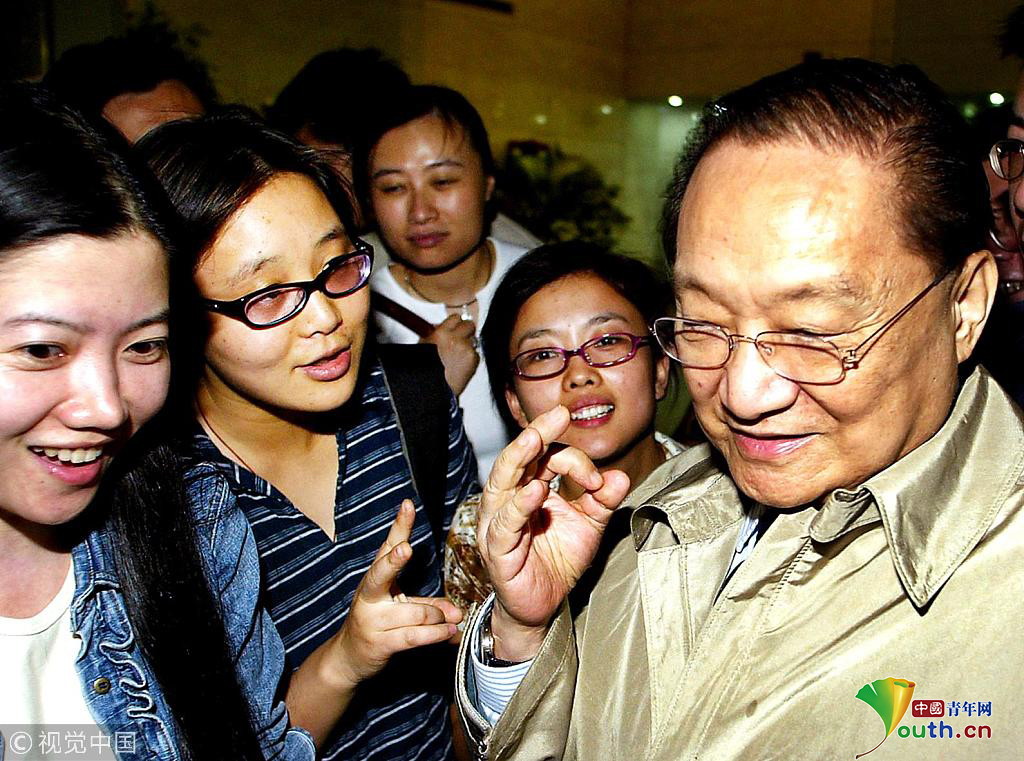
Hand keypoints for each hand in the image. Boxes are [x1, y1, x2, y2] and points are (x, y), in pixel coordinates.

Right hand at [333, 500, 462, 684]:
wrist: (348, 657)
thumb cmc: (378, 623)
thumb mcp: (400, 606)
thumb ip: (429, 605)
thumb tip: (457, 612)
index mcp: (375, 579)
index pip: (387, 546)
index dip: (399, 525)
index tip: (408, 505)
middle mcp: (369, 595)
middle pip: (381, 572)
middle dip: (393, 559)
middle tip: (405, 549)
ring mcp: (372, 619)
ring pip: (415, 611)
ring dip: (438, 616)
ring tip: (451, 619)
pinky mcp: (379, 642)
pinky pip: (414, 635)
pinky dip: (436, 634)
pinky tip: (449, 632)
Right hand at [421, 313, 478, 394]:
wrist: (432, 389)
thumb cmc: (425, 370)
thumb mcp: (423, 346)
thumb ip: (435, 333)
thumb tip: (441, 326)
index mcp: (440, 334)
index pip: (455, 317)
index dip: (455, 323)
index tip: (455, 326)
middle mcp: (455, 339)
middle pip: (469, 325)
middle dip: (466, 330)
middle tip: (461, 338)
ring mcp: (466, 350)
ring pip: (474, 340)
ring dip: (468, 346)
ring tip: (457, 357)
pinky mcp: (473, 360)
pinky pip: (476, 354)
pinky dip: (470, 359)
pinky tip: (460, 366)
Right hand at [478, 406, 629, 660]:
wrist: (544, 607)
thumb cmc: (558, 561)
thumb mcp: (589, 526)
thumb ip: (602, 501)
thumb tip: (620, 476)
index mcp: (529, 487)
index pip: (546, 458)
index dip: (574, 461)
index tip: (597, 479)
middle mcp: (509, 499)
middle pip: (518, 459)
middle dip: (537, 433)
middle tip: (557, 414)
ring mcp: (499, 522)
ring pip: (502, 483)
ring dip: (519, 458)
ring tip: (535, 438)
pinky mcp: (497, 550)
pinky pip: (505, 524)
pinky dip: (519, 507)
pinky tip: (534, 493)